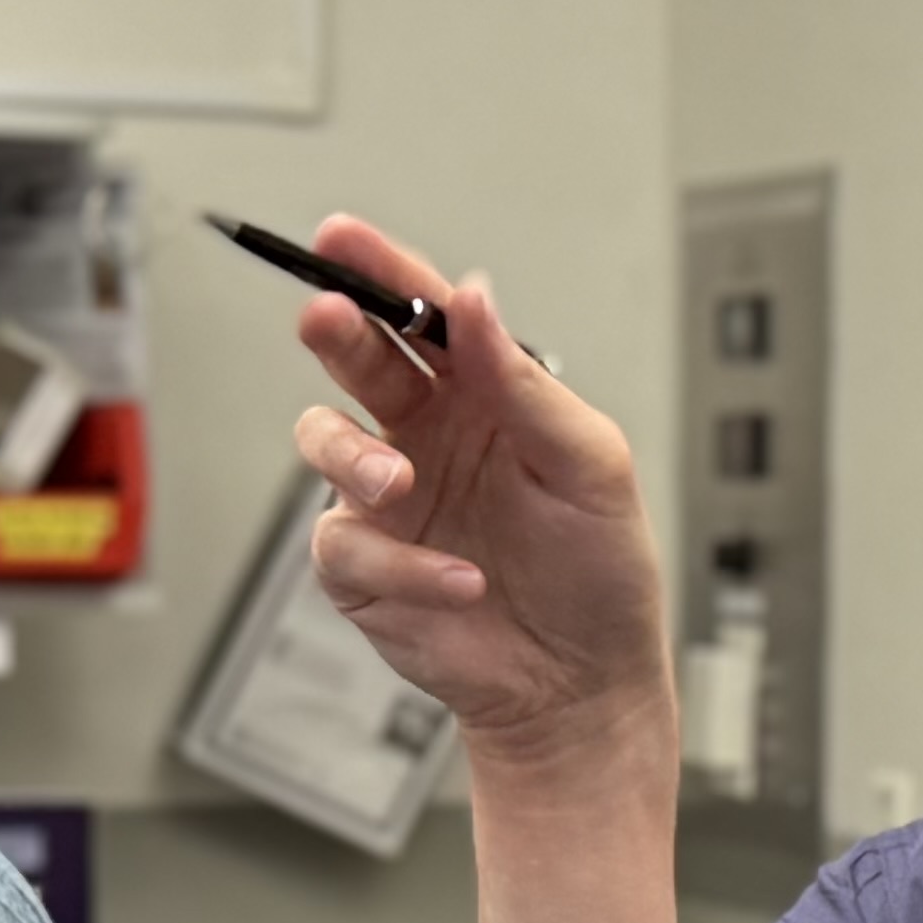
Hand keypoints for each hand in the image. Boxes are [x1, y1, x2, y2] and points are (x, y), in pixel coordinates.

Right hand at [284, 217, 672, 789]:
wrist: (582, 684)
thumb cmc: (599, 571)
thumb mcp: (589, 465)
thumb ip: (525, 384)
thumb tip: (474, 299)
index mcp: (482, 396)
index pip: (424, 317)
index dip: (380, 272)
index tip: (340, 238)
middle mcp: (426, 437)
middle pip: (359, 361)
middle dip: (336, 330)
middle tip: (325, 317)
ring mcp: (388, 502)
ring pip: (324, 443)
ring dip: (352, 458)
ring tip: (401, 487)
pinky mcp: (364, 571)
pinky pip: (346, 547)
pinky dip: (403, 566)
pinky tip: (463, 582)